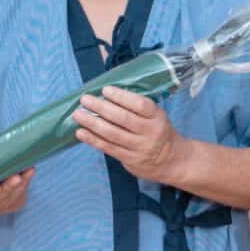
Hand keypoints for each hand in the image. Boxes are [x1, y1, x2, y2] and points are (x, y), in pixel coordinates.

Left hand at [73, 87, 188, 183]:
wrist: (171, 160)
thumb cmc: (158, 131)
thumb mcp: (156, 116)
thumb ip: (137, 108)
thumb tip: (107, 95)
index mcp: (157, 117)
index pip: (140, 105)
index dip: (121, 97)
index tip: (105, 90)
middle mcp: (150, 132)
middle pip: (123, 118)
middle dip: (101, 108)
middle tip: (85, 99)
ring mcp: (140, 148)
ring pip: (113, 134)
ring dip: (93, 123)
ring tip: (78, 114)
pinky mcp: (130, 160)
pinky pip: (109, 148)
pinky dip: (93, 140)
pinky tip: (81, 133)